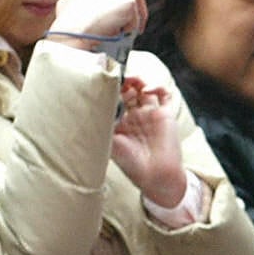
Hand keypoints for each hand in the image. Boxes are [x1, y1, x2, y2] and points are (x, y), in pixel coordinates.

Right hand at [54, 0, 146, 42]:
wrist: (72, 33)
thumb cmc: (68, 24)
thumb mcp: (67, 4)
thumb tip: (66, 4)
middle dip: (136, 10)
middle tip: (127, 25)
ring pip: (138, 6)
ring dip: (133, 22)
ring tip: (122, 34)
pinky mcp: (129, 1)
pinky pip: (137, 20)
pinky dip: (130, 30)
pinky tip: (118, 35)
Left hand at [112, 77, 189, 209]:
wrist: (156, 176)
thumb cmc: (131, 163)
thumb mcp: (109, 143)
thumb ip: (101, 124)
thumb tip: (87, 105)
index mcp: (121, 123)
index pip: (115, 99)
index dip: (111, 89)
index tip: (105, 81)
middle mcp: (135, 117)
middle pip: (130, 90)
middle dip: (124, 82)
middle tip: (120, 78)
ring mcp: (151, 114)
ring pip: (145, 89)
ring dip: (139, 81)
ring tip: (134, 80)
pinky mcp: (166, 114)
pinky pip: (165, 94)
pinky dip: (157, 86)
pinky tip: (148, 89)